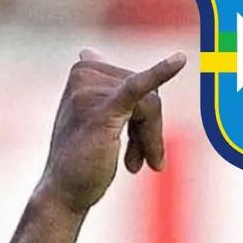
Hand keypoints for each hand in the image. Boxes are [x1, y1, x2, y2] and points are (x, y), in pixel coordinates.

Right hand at [36, 49, 186, 213]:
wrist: (63, 191)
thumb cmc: (82, 156)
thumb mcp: (92, 114)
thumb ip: (98, 86)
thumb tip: (88, 52)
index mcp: (84, 69)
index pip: (140, 81)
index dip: (144, 116)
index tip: (134, 144)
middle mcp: (84, 72)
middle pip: (150, 92)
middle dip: (149, 129)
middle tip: (141, 159)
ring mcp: (91, 89)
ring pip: (152, 105)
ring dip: (150, 139)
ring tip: (140, 163)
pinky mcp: (103, 109)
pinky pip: (139, 88)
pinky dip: (162, 72)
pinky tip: (179, 60)